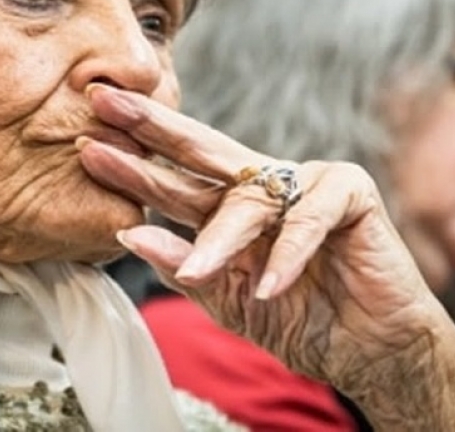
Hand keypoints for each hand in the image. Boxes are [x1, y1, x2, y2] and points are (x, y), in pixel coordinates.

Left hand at [77, 84, 454, 428]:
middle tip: (105, 103)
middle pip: (200, 151)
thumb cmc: (295, 317)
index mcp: (227, 204)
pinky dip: (288, 256)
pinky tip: (269, 286)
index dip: (133, 158)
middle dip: (152, 128)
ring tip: (198, 271)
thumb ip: (182, 263)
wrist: (368, 350)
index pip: (173, 175)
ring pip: (249, 197)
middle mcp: (261, 184)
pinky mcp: (350, 193)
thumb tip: (128, 233)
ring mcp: (304, 181)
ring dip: (222, 237)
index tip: (86, 142)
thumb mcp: (223, 295)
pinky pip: (308, 219)